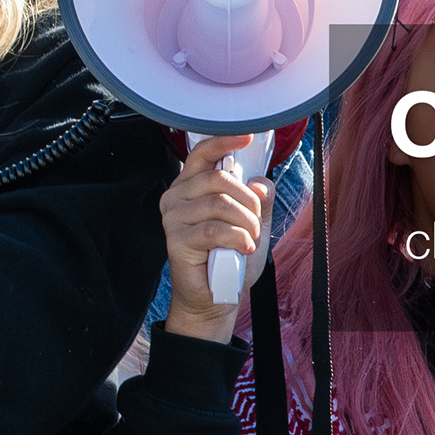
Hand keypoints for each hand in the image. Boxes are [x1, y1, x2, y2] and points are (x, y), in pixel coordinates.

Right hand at [161, 133, 266, 340]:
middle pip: (219, 178)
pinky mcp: (176, 240)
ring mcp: (174, 218)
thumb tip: (261, 182)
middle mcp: (177, 196)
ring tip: (248, 240)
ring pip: (221, 203)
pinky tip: (243, 249)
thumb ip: (260, 199)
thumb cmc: (230, 258)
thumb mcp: (254, 223)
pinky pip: (216, 229)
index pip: (202, 153)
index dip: (223, 142)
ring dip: (246, 223)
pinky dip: (238, 238)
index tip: (246, 136)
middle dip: (249, 201)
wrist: (216, 298)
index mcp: (191, 186)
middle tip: (255, 223)